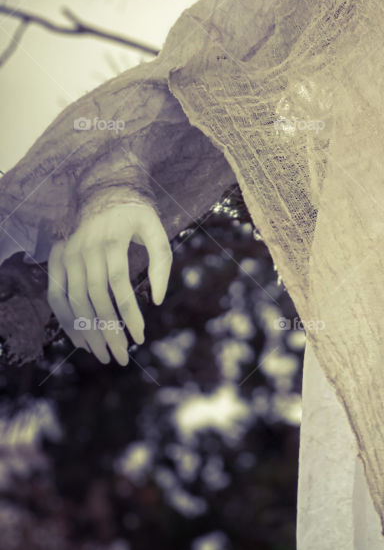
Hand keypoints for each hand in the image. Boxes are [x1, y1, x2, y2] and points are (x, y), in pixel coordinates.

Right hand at [47, 200, 171, 365]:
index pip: (119, 285)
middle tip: (121, 358)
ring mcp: (68, 255)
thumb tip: (159, 300)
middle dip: (107, 331)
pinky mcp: (57, 260)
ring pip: (73, 302)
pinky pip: (56, 297)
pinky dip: (66, 321)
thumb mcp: (156, 229)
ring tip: (104, 355)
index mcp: (112, 239)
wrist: (103, 191)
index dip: (129, 314)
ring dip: (87, 332)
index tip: (140, 338)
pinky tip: (81, 341)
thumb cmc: (135, 214)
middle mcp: (85, 248)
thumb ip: (162, 261)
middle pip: (94, 298)